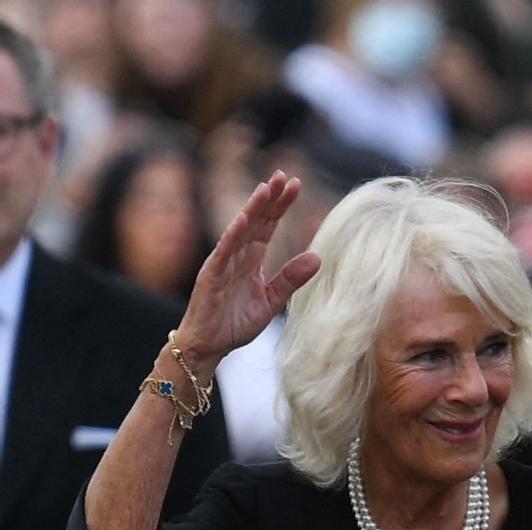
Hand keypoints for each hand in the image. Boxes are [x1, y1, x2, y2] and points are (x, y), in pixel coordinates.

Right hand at [175, 171, 320, 373]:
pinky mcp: (211, 276)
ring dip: (252, 209)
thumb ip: (291, 278)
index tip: (296, 186)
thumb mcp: (271, 300)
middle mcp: (237, 256)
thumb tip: (318, 257)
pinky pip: (223, 252)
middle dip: (270, 198)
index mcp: (251, 259)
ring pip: (240, 230)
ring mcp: (222, 263)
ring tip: (266, 189)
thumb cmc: (234, 323)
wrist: (209, 347)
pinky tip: (243, 219)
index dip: (281, 206)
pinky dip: (232, 235)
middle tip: (284, 176)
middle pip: (256, 220)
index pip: (269, 225)